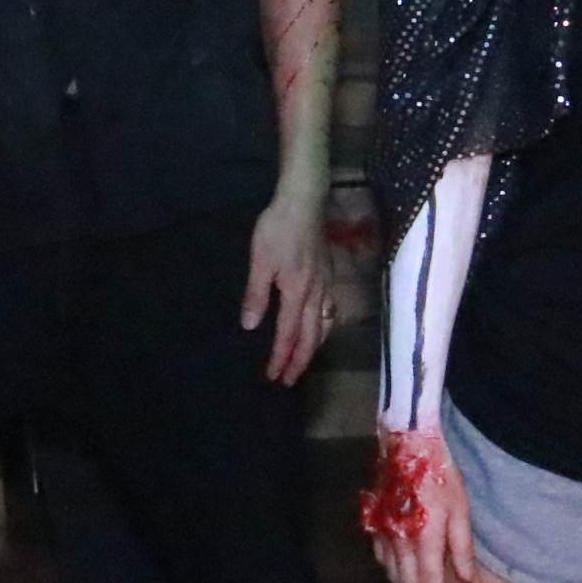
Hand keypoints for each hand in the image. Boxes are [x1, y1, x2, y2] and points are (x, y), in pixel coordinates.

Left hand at [239, 187, 336, 385]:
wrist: (304, 201)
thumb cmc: (278, 229)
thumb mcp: (260, 261)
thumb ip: (257, 295)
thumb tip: (250, 326)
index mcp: (297, 293)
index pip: (288, 334)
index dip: (281, 358)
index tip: (273, 377)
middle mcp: (316, 294)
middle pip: (310, 337)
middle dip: (299, 361)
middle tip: (290, 382)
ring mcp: (327, 284)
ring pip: (324, 325)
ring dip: (314, 348)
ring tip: (305, 362)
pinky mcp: (330, 274)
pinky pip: (331, 310)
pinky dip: (326, 327)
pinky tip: (322, 327)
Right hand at [359, 425, 474, 582]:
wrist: (408, 444)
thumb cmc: (440, 474)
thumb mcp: (460, 509)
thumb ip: (462, 548)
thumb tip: (466, 580)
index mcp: (423, 539)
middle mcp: (398, 542)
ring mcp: (383, 533)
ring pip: (393, 575)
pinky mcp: (375, 523)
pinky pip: (382, 558)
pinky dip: (394, 571)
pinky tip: (403, 572)